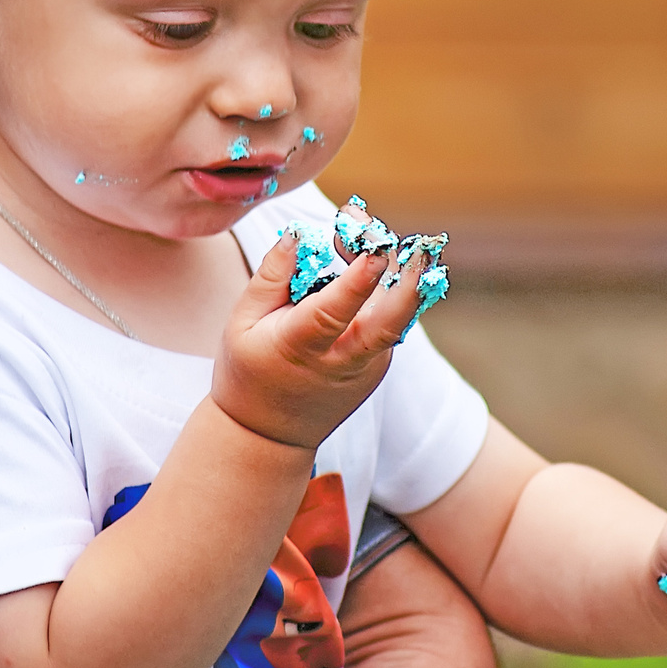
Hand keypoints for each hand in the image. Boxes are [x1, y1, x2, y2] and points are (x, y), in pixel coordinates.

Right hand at [210, 233, 434, 449]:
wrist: (270, 435)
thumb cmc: (250, 369)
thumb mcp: (243, 322)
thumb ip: (272, 276)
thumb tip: (299, 232)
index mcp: (300, 347)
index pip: (334, 314)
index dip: (357, 283)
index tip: (376, 252)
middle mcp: (341, 360)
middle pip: (387, 326)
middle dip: (410, 286)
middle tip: (422, 250)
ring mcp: (366, 367)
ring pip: (394, 316)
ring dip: (397, 274)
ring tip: (374, 235)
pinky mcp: (378, 365)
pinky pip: (388, 319)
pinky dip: (384, 288)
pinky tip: (368, 260)